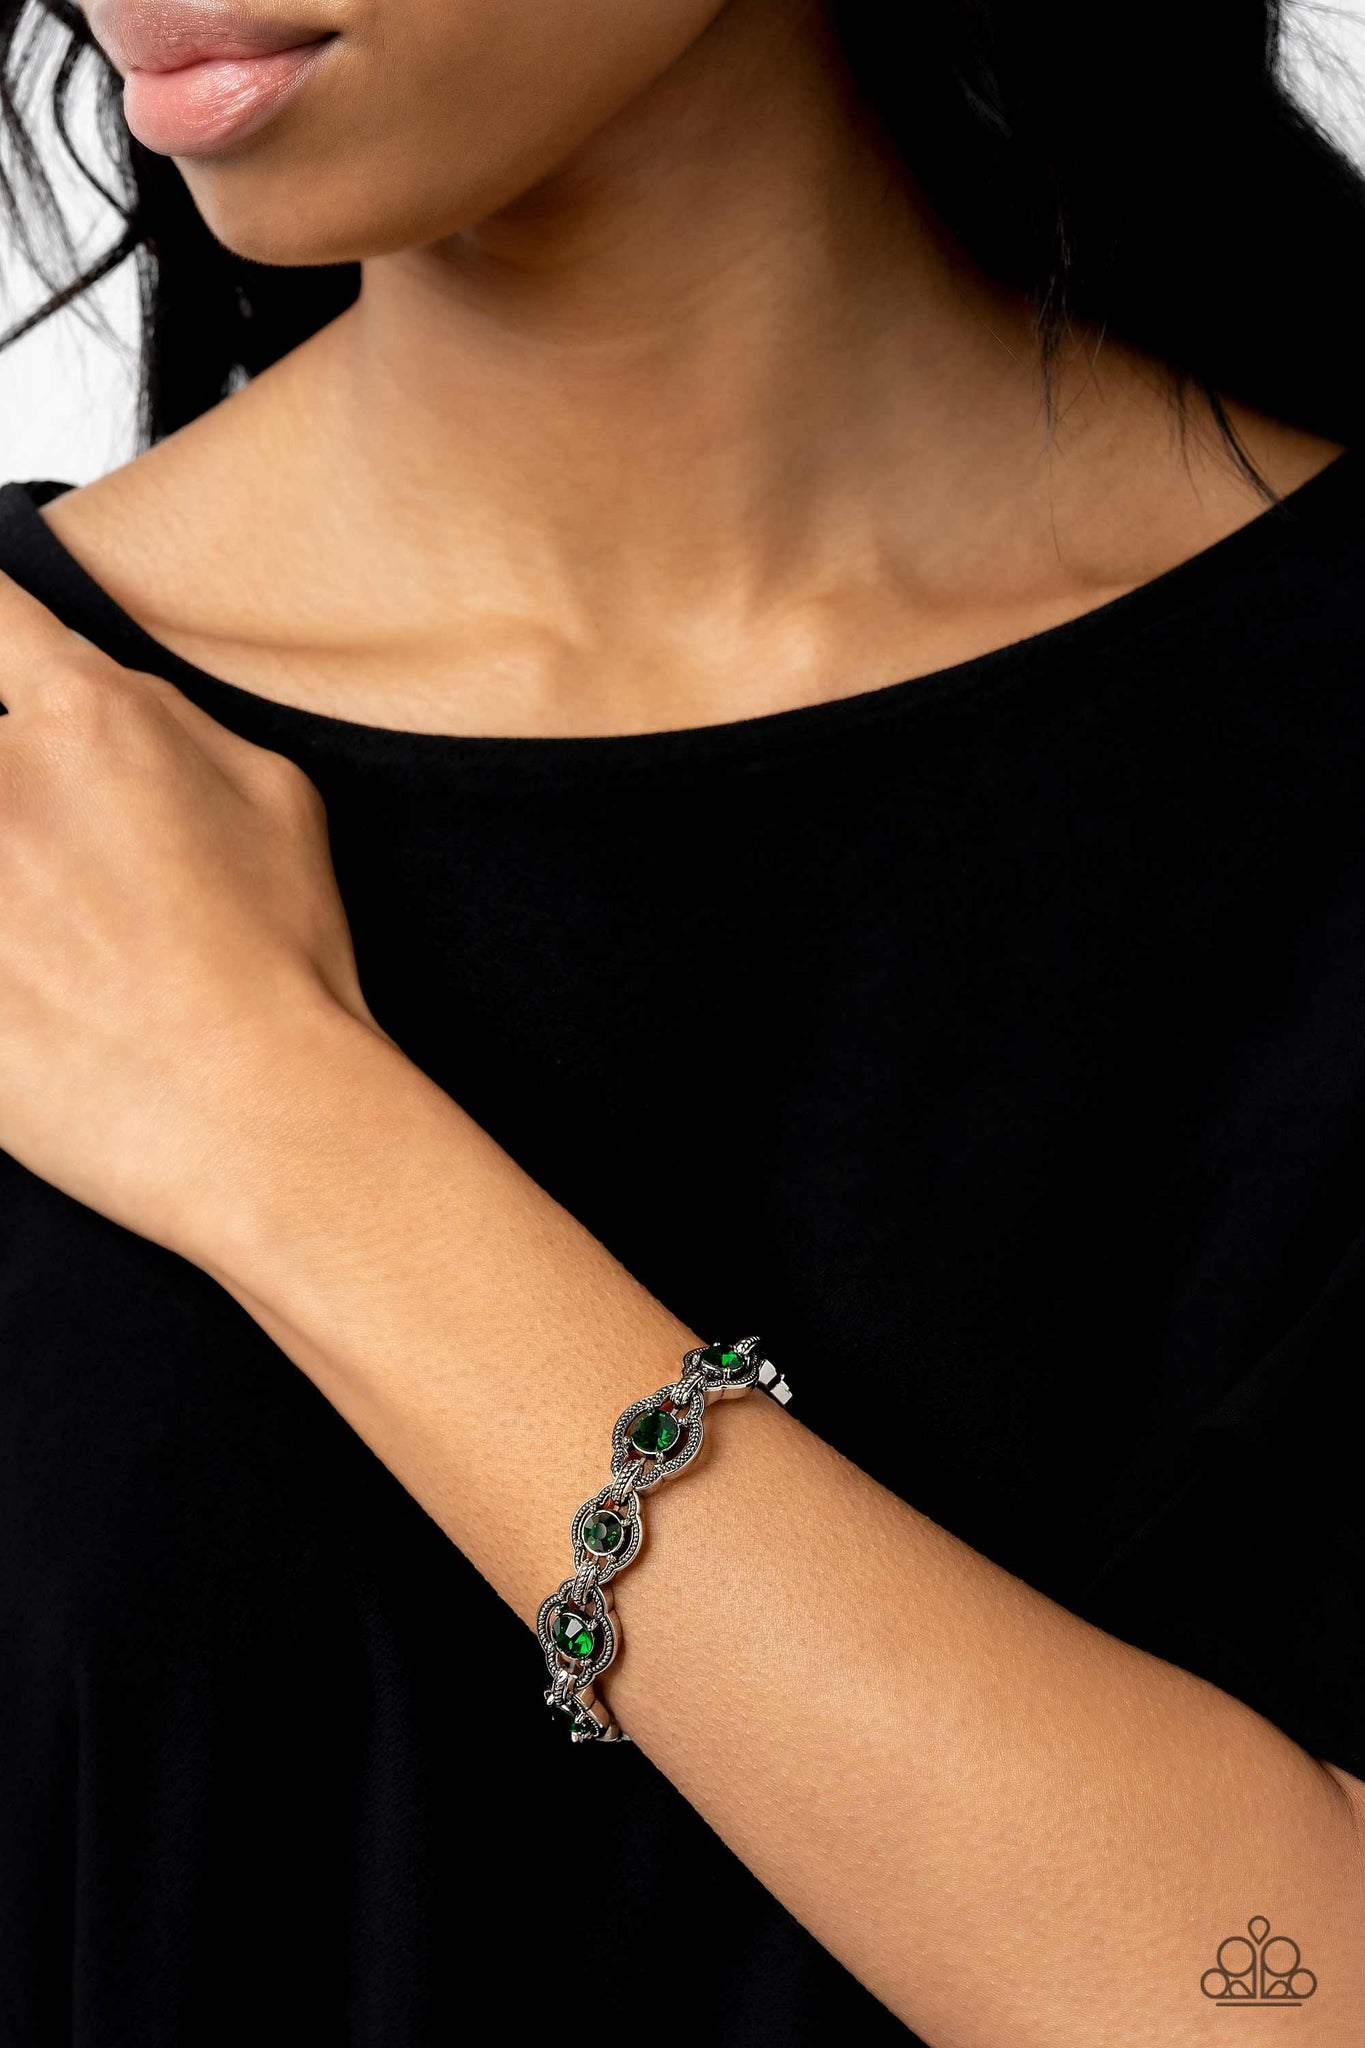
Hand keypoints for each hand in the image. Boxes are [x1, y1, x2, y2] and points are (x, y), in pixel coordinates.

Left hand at [0, 569, 384, 1260]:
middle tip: (47, 868)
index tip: (5, 695)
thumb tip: (104, 696)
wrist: (256, 1118)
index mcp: (85, 715)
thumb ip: (172, 723)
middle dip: (5, 798)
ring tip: (43, 933)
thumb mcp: (278, 797)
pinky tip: (27, 986)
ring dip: (4, 882)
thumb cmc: (281, 970)